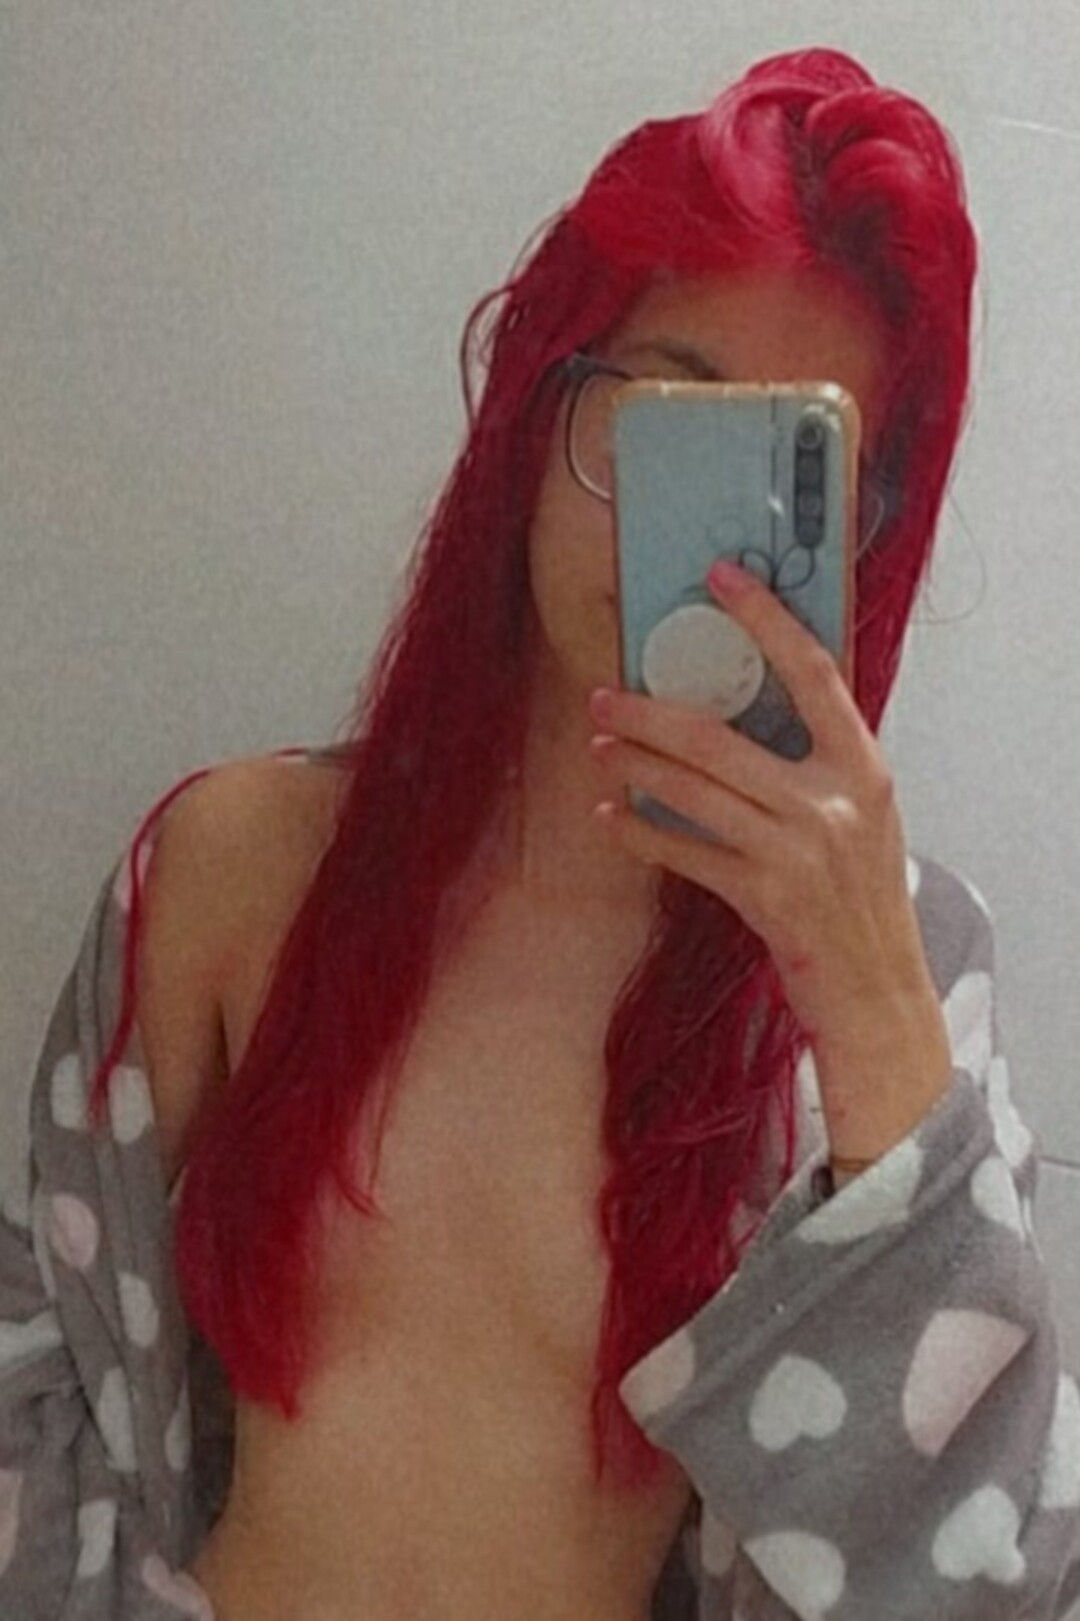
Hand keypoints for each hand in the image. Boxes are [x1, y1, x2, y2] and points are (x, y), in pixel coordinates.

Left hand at [588, 561, 951, 1156]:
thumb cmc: (862, 901)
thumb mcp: (861, 819)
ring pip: (693, 790)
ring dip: (635, 766)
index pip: (813, 670)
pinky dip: (643, 834)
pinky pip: (686, 852)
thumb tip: (744, 712)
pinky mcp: (766, 898)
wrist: (879, 993)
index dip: (765, 618)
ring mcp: (799, 851)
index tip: (723, 579)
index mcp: (863, 768)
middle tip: (604, 695)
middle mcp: (834, 802)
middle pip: (721, 735)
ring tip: (599, 748)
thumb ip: (816, 767)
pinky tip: (613, 819)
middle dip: (650, 712)